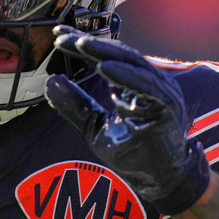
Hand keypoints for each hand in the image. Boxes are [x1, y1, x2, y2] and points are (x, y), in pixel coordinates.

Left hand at [45, 26, 209, 214]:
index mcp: (132, 84)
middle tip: (63, 37)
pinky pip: (146, 85)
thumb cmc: (132, 153)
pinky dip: (125, 75)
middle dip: (89, 44)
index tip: (58, 38)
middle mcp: (148, 82)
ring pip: (132, 63)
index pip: (105, 58)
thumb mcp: (94, 127)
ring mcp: (160, 92)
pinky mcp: (167, 105)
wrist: (159, 181)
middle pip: (117, 55)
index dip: (82, 46)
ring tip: (81, 44)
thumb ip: (75, 105)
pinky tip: (104, 67)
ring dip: (105, 52)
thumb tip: (51, 82)